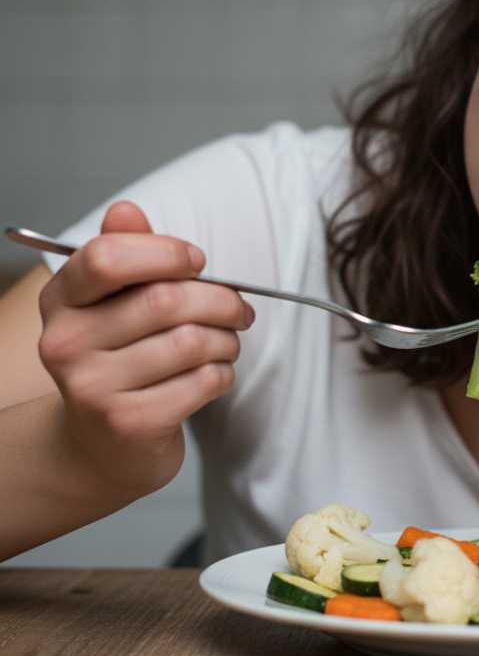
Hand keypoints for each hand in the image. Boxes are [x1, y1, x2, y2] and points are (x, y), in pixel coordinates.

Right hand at [37, 200, 253, 491]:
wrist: (102, 445)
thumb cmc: (122, 359)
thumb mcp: (116, 303)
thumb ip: (128, 253)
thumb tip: (127, 210)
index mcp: (62, 301)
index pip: (107, 258)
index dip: (166, 253)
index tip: (197, 263)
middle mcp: (67, 343)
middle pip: (166, 300)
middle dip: (221, 301)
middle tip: (239, 310)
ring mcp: (93, 387)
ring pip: (192, 342)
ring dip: (227, 340)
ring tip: (225, 344)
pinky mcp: (129, 423)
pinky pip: (202, 381)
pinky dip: (223, 374)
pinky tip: (214, 375)